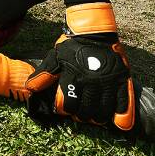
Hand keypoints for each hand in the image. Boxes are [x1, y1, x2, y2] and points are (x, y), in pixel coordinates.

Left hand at [25, 3, 134, 130]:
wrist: (94, 31)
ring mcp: (109, 82)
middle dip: (81, 116)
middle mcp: (92, 82)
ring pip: (104, 110)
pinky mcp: (123, 80)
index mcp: (74, 77)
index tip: (64, 110)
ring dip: (98, 118)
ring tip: (94, 118)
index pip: (69, 105)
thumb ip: (44, 74)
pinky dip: (123, 115)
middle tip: (79, 115)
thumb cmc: (72, 45)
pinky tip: (120, 124)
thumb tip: (30, 89)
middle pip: (87, 110)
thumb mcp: (55, 57)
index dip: (65, 111)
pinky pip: (124, 102)